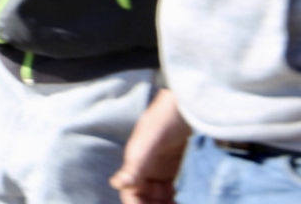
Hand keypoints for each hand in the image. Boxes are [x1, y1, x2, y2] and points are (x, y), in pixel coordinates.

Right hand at [111, 89, 191, 203]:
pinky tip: (181, 202)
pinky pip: (169, 192)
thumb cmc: (165, 120)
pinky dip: (172, 201)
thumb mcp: (149, 143)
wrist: (184, 105)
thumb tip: (116, 184)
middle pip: (143, 199)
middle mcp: (143, 169)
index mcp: (134, 164)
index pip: (130, 194)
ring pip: (156, 198)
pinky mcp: (171, 169)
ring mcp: (157, 169)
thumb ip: (135, 165)